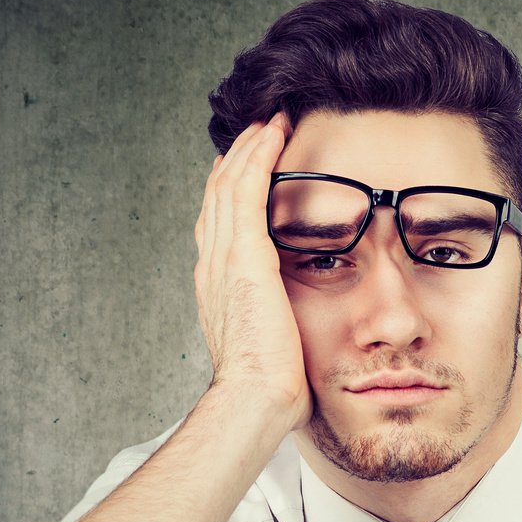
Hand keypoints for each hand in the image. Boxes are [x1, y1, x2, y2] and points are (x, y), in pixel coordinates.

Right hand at [193, 114, 310, 428]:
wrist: (255, 400)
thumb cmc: (271, 389)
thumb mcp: (277, 348)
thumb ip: (284, 327)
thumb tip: (307, 331)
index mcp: (221, 289)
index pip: (223, 227)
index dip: (234, 193)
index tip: (252, 168)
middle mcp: (214, 268)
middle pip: (219, 198)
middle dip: (239, 160)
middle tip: (261, 130)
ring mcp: (224, 260)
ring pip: (229, 185)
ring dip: (250, 149)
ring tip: (270, 122)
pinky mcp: (243, 256)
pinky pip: (246, 192)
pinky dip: (257, 158)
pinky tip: (273, 133)